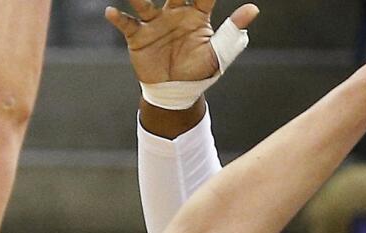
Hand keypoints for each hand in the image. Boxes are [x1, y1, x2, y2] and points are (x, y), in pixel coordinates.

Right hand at [106, 0, 259, 83]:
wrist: (177, 91)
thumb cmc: (200, 70)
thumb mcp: (219, 52)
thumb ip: (233, 30)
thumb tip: (253, 8)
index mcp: (197, 16)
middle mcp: (174, 14)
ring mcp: (155, 23)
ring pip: (145, 3)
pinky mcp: (138, 36)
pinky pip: (127, 24)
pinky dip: (118, 18)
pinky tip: (111, 12)